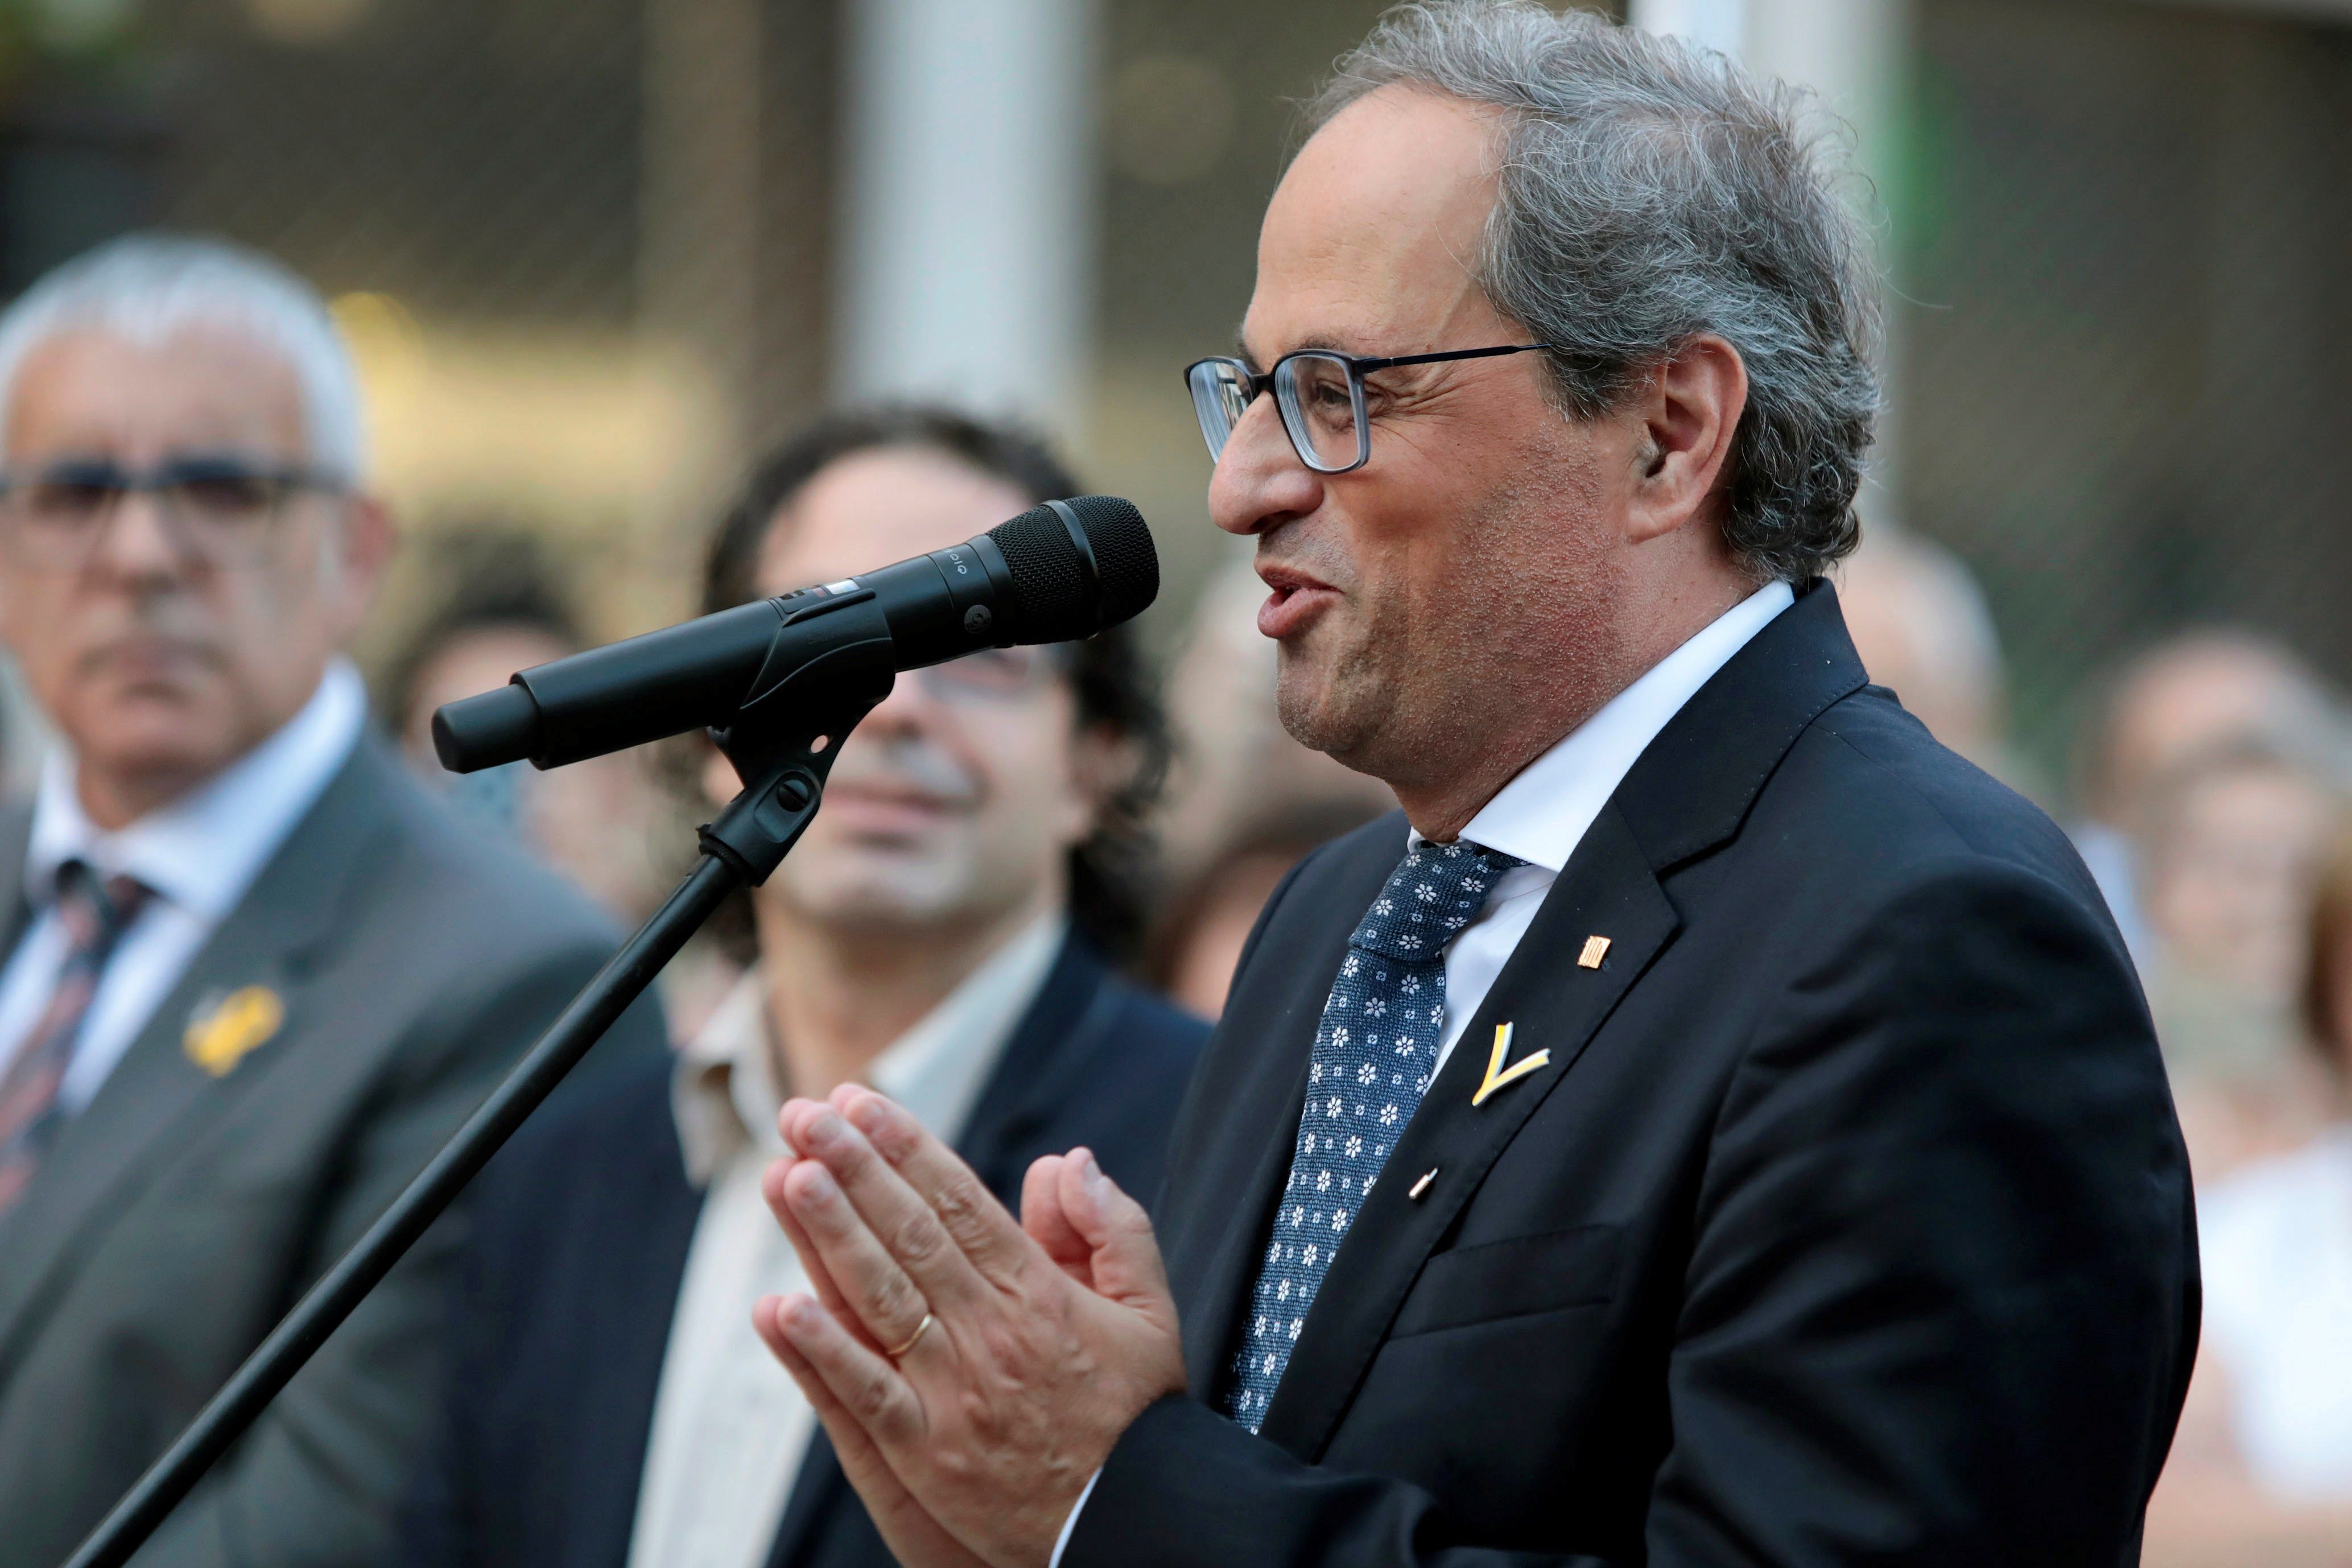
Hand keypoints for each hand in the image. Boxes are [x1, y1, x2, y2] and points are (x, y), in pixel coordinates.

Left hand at [752, 1086, 1186, 1567]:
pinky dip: (823, 1351)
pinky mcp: (925, 1453)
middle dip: (854, 1169)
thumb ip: (1112, 1230)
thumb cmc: (1138, 1417)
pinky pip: (864, 1394)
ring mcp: (953, 1393)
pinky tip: (780, 1307)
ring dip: (830, 1236)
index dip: (906, 1147)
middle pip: (911, 1236)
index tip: (861, 1103)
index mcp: (1040, 1294)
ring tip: (787, 1176)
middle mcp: (991, 1334)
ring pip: (881, 1299)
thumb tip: (1068, 1160)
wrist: (1134, 1522)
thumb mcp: (1152, 1313)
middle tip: (804, 1116)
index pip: (960, 1204)